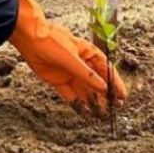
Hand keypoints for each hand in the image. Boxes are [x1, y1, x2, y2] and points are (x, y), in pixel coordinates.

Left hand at [8, 0, 127, 112]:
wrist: (30, 38)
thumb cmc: (52, 41)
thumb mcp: (71, 58)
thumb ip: (86, 74)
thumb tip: (103, 87)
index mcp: (89, 54)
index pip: (106, 70)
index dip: (115, 83)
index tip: (122, 95)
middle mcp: (81, 64)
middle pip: (96, 82)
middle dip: (106, 95)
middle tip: (115, 108)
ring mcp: (70, 73)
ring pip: (85, 90)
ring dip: (93, 101)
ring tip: (102, 114)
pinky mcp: (59, 80)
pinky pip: (70, 94)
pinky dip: (77, 104)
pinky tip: (84, 113)